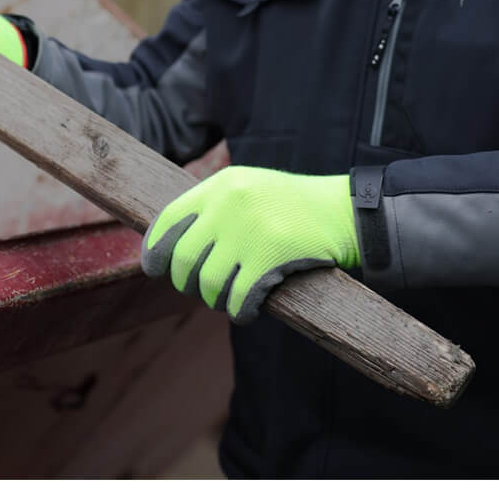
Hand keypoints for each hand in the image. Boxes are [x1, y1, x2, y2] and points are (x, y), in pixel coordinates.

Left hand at [141, 166, 359, 323]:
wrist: (344, 210)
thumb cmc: (292, 206)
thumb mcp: (248, 188)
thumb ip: (213, 207)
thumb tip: (170, 245)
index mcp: (220, 186)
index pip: (169, 220)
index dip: (155, 249)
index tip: (154, 268)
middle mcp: (228, 205)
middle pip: (184, 259)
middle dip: (185, 283)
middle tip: (198, 290)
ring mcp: (248, 231)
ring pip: (208, 283)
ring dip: (214, 300)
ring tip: (226, 300)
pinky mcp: (269, 258)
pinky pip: (238, 298)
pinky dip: (239, 312)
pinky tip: (246, 312)